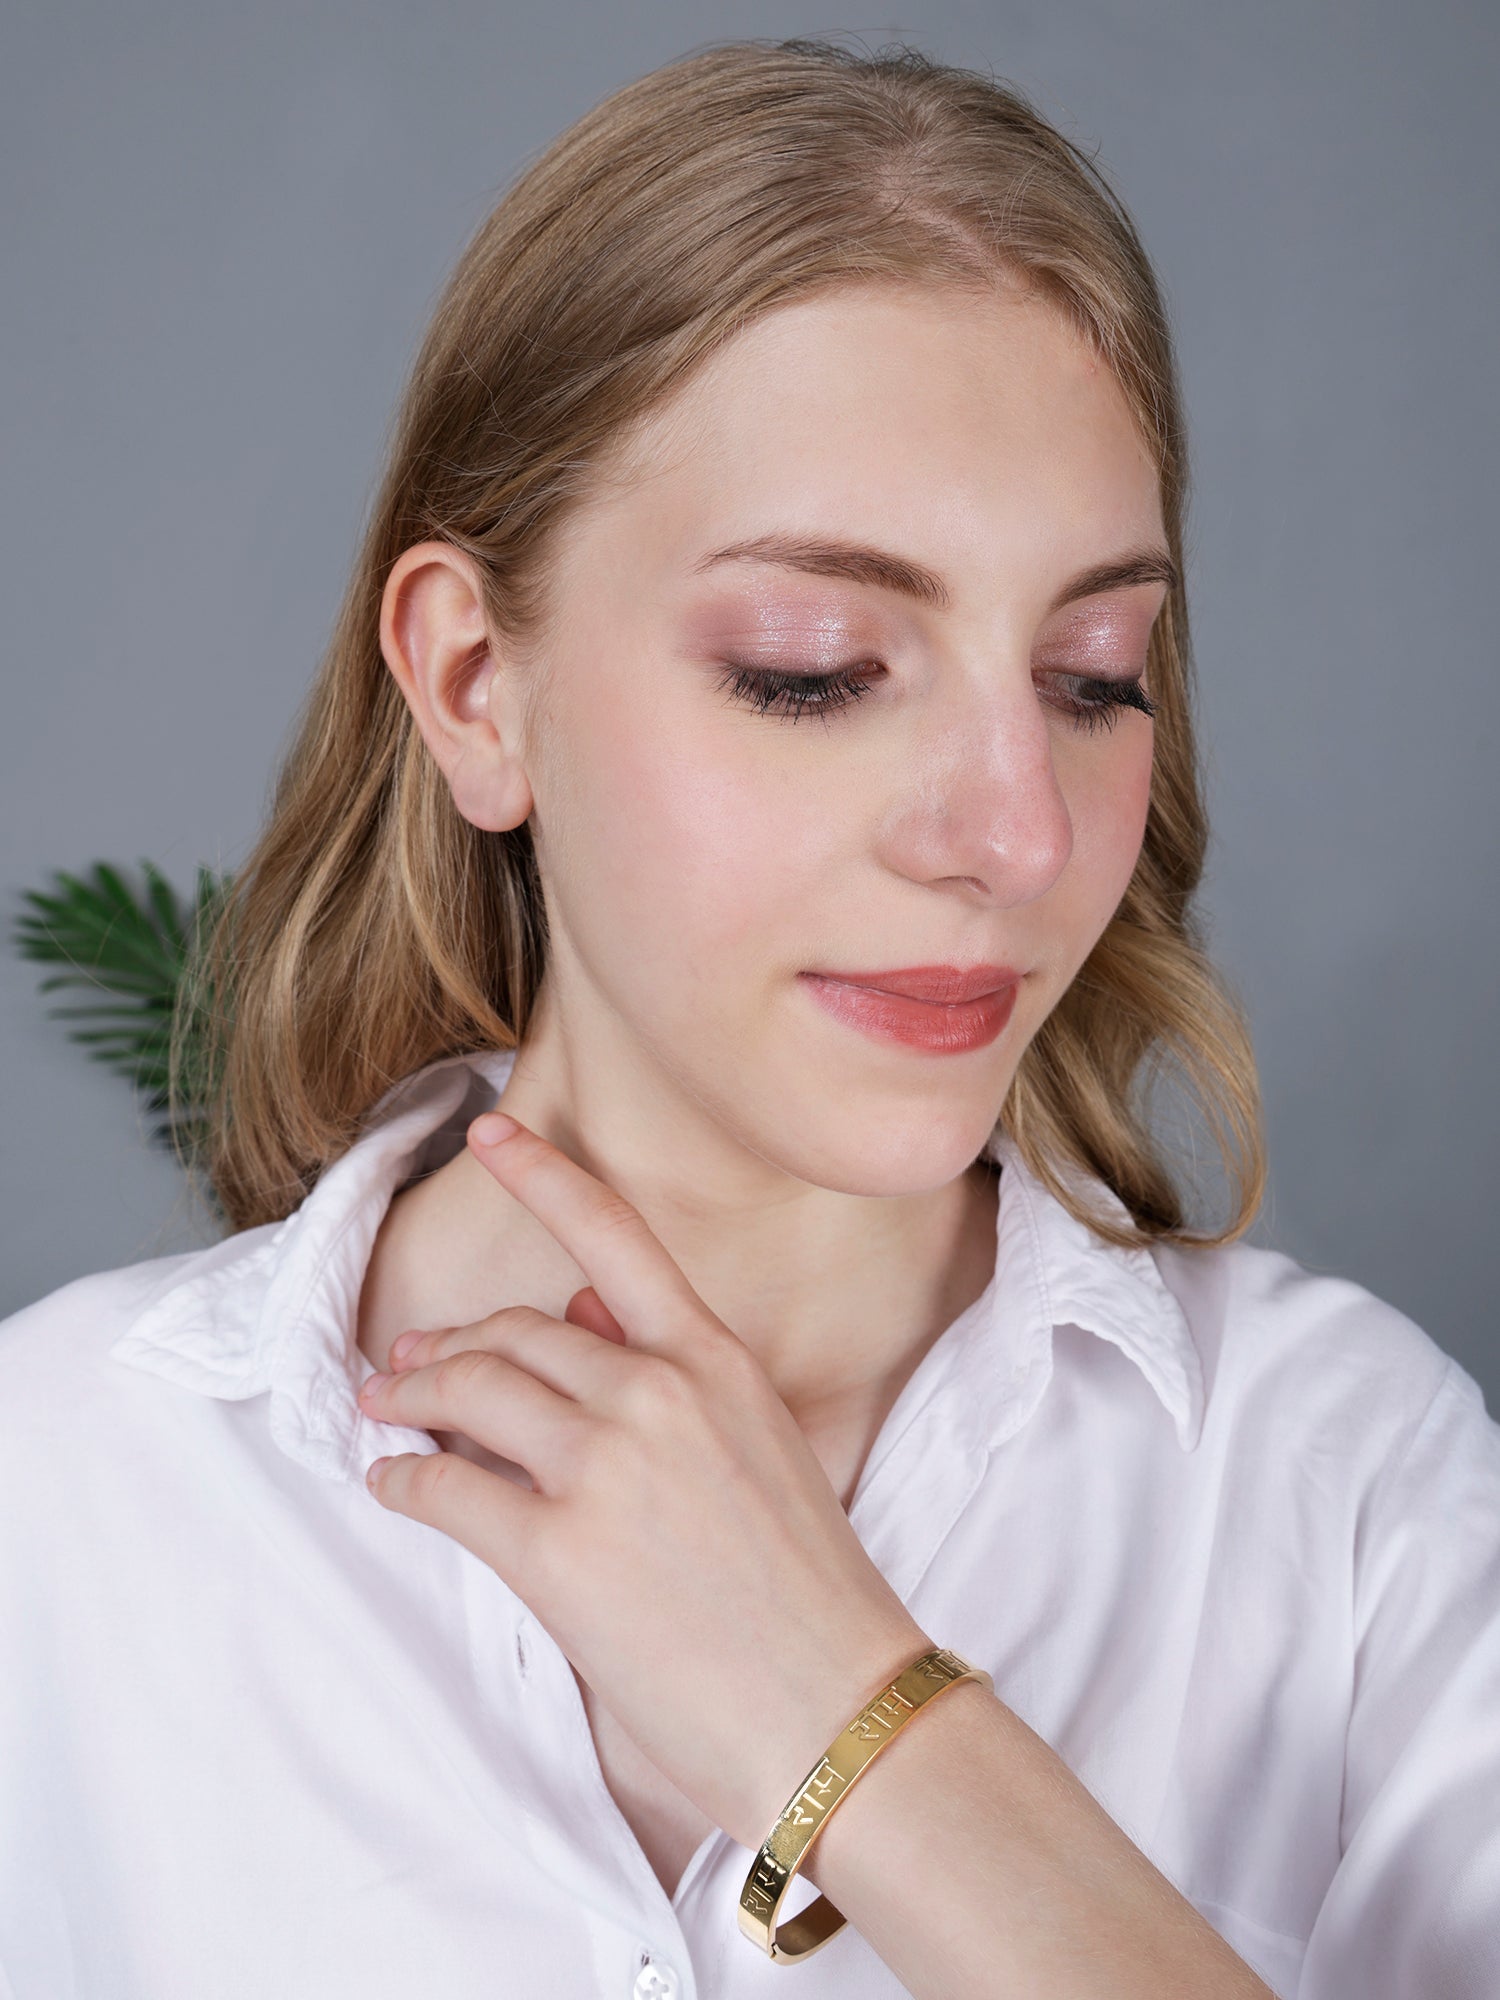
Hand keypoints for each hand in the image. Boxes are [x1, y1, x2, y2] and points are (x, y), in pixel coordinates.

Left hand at [359, 1110, 932, 1850]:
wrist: (839, 1706)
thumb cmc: (807, 1590)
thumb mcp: (757, 1449)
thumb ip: (671, 1371)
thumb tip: (587, 1306)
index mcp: (716, 1361)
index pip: (616, 1237)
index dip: (544, 1175)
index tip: (490, 1134)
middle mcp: (658, 1393)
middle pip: (516, 1332)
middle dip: (449, 1345)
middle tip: (408, 1364)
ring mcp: (606, 1467)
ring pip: (470, 1391)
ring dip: (411, 1398)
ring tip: (386, 1411)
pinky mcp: (558, 1552)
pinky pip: (445, 1490)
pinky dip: (404, 1483)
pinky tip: (394, 1488)